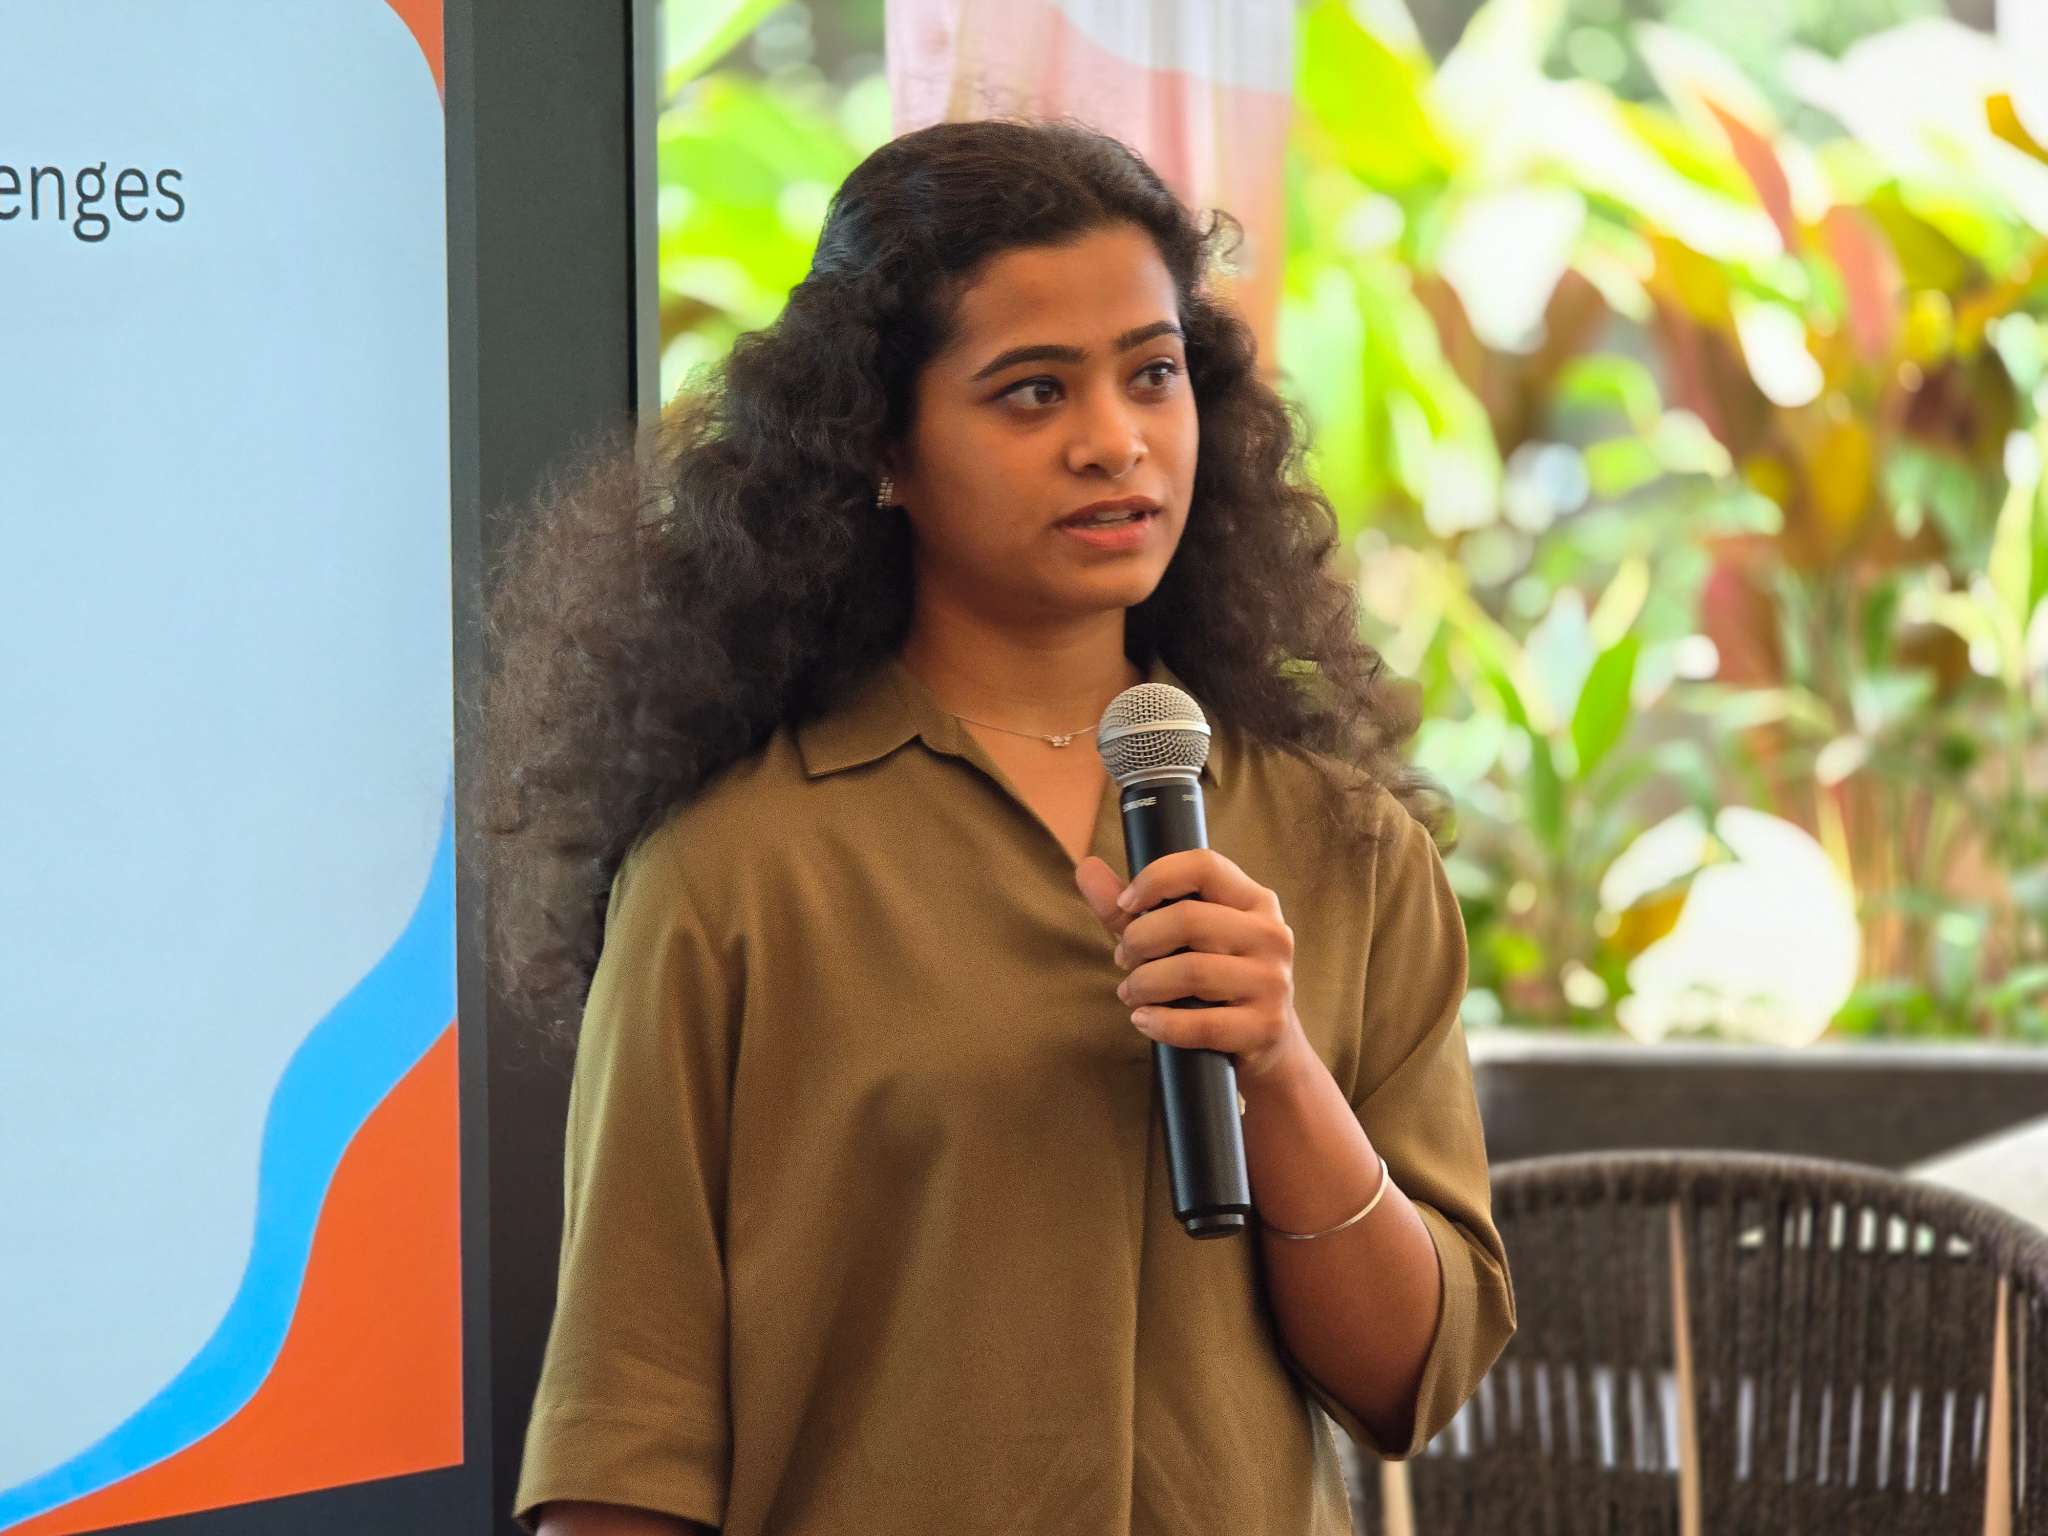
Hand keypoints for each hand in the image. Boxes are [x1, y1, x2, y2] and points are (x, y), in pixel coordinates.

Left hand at [1074, 849, 1310, 1082]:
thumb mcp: (1174, 941)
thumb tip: (1086, 868)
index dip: (1155, 878)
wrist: (1263, 1046)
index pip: (1203, 866)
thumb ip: (1129, 909)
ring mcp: (1273, 982)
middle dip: (1139, 940)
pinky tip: (1143, 1020)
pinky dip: (1160, 1024)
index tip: (1125, 903)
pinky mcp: (1266, 1027)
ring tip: (1129, 994)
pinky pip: (1201, 1024)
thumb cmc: (1209, 982)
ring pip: (1192, 971)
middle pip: (1188, 919)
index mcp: (1254, 901)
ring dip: (1144, 984)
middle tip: (1123, 961)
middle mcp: (1271, 934)